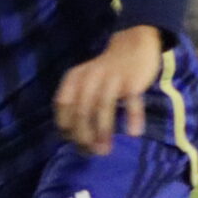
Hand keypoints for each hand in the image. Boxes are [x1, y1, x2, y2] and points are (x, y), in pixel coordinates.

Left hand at [54, 25, 165, 155]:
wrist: (133, 45)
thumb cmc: (106, 73)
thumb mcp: (85, 83)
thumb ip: (78, 105)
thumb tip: (77, 141)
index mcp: (74, 78)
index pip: (63, 105)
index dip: (67, 126)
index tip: (75, 142)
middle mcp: (90, 76)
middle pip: (82, 110)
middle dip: (84, 135)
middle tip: (92, 152)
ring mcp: (112, 77)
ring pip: (103, 107)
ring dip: (103, 131)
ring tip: (105, 150)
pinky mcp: (132, 80)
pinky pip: (132, 101)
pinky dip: (133, 117)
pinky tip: (134, 133)